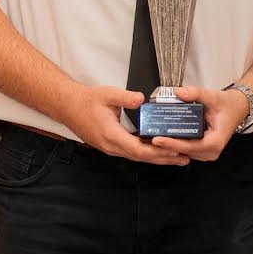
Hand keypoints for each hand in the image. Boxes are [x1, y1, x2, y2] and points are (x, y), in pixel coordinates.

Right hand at [58, 80, 188, 165]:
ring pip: (137, 157)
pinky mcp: (110, 145)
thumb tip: (141, 98)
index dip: (159, 152)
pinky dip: (146, 153)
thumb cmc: (86, 100)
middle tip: (185, 158)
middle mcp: (112, 146)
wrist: (67, 106)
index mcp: (112, 135)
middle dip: (164, 159)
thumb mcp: (107, 94)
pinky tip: (158, 151)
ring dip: (157, 158)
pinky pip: (131, 152)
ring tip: (177, 158)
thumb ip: (125, 97)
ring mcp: (110, 148)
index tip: (176, 150)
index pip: (139, 150)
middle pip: (141, 158)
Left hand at [149, 85, 246, 159]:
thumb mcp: (212, 96)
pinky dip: (175, 145)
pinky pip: (186, 151)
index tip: (157, 139)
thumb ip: (195, 93)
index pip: (191, 146)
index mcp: (216, 141)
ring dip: (169, 147)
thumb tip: (178, 92)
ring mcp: (207, 154)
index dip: (173, 144)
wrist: (236, 109)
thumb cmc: (226, 105)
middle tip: (149, 137)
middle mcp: (212, 151)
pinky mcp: (203, 152)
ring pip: (184, 153)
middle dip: (167, 146)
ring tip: (152, 138)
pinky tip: (162, 138)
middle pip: (185, 152)